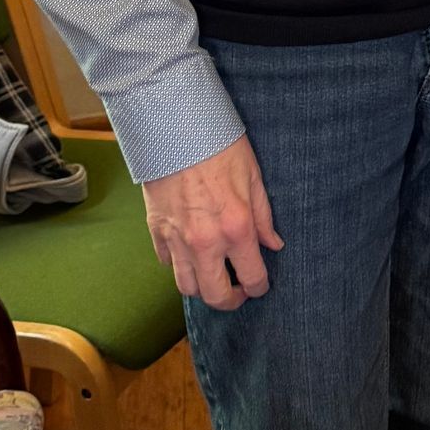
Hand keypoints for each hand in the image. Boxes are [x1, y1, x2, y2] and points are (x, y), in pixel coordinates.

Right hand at [142, 135, 282, 311]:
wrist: (175, 128)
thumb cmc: (219, 147)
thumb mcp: (254, 177)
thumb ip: (264, 217)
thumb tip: (274, 244)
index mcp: (236, 229)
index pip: (252, 277)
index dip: (260, 287)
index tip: (260, 285)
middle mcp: (205, 242)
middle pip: (216, 296)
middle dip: (231, 300)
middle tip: (238, 290)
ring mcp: (177, 240)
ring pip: (187, 287)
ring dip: (203, 288)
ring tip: (214, 276)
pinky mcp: (156, 231)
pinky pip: (167, 264)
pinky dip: (179, 265)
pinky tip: (191, 253)